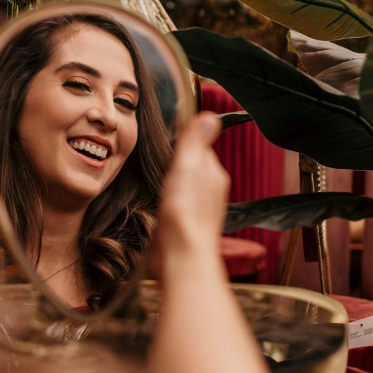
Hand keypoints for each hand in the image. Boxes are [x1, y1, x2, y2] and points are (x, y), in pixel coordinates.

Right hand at [151, 113, 228, 279]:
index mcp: (213, 173)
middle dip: (178, 162)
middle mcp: (211, 190)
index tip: (167, 139)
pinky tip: (159, 204)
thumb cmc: (184, 213)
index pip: (200, 146)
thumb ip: (195, 142)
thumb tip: (210, 116)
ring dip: (172, 182)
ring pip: (185, 186)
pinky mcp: (186, 224)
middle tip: (159, 160)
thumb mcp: (187, 167)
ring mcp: (200, 209)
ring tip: (158, 181)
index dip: (183, 141)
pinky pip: (178, 204)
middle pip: (193, 166)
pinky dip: (169, 201)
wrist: (181, 256)